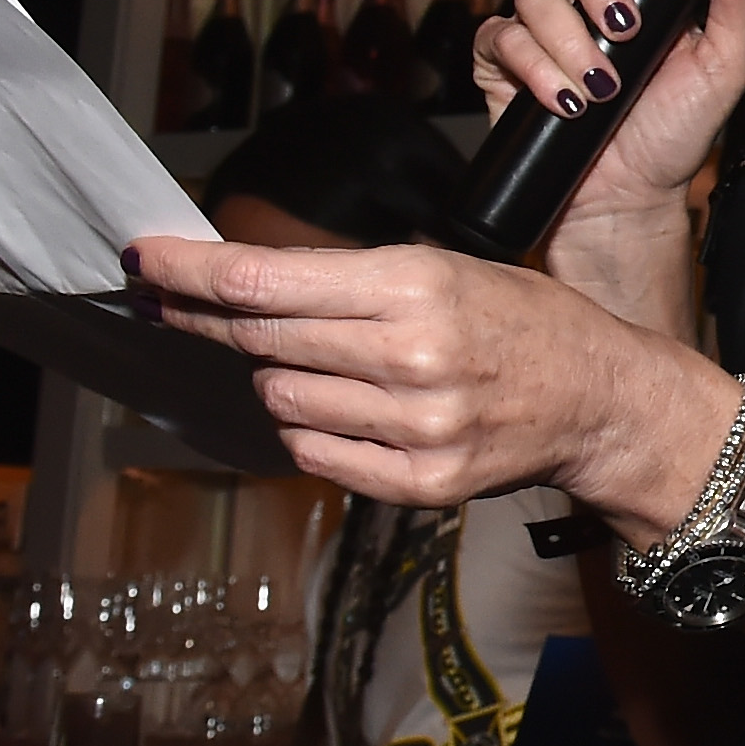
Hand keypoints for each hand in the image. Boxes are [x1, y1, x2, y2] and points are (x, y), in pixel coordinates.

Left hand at [126, 234, 722, 516]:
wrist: (601, 400)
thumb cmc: (522, 324)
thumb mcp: (446, 268)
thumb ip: (349, 279)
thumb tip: (239, 282)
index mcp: (418, 286)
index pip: (267, 282)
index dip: (192, 272)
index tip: (142, 262)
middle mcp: (413, 357)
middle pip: (258, 340)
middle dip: (207, 320)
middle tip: (176, 307)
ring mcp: (415, 427)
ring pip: (279, 399)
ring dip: (279, 379)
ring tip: (328, 365)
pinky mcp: (418, 483)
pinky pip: (312, 454)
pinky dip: (310, 429)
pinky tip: (347, 409)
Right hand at [474, 0, 744, 234]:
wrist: (627, 199)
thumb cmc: (675, 133)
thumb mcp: (723, 67)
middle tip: (625, 26)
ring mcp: (545, 23)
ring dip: (570, 41)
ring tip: (601, 88)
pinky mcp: (504, 59)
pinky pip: (501, 37)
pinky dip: (533, 67)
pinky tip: (563, 101)